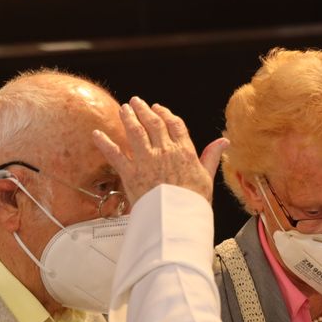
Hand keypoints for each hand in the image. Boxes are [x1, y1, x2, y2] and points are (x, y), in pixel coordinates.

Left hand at [92, 96, 227, 204]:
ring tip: (123, 109)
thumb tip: (224, 142)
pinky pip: (115, 154)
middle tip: (136, 102)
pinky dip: (105, 143)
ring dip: (128, 118)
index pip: (174, 124)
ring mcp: (146, 161)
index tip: (159, 108)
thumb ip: (211, 157)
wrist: (177, 220)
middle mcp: (164, 151)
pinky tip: (97, 134)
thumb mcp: (207, 178)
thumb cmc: (193, 203)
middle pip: (153, 123)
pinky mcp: (131, 173)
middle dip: (143, 110)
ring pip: (135, 132)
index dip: (165, 113)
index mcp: (184, 151)